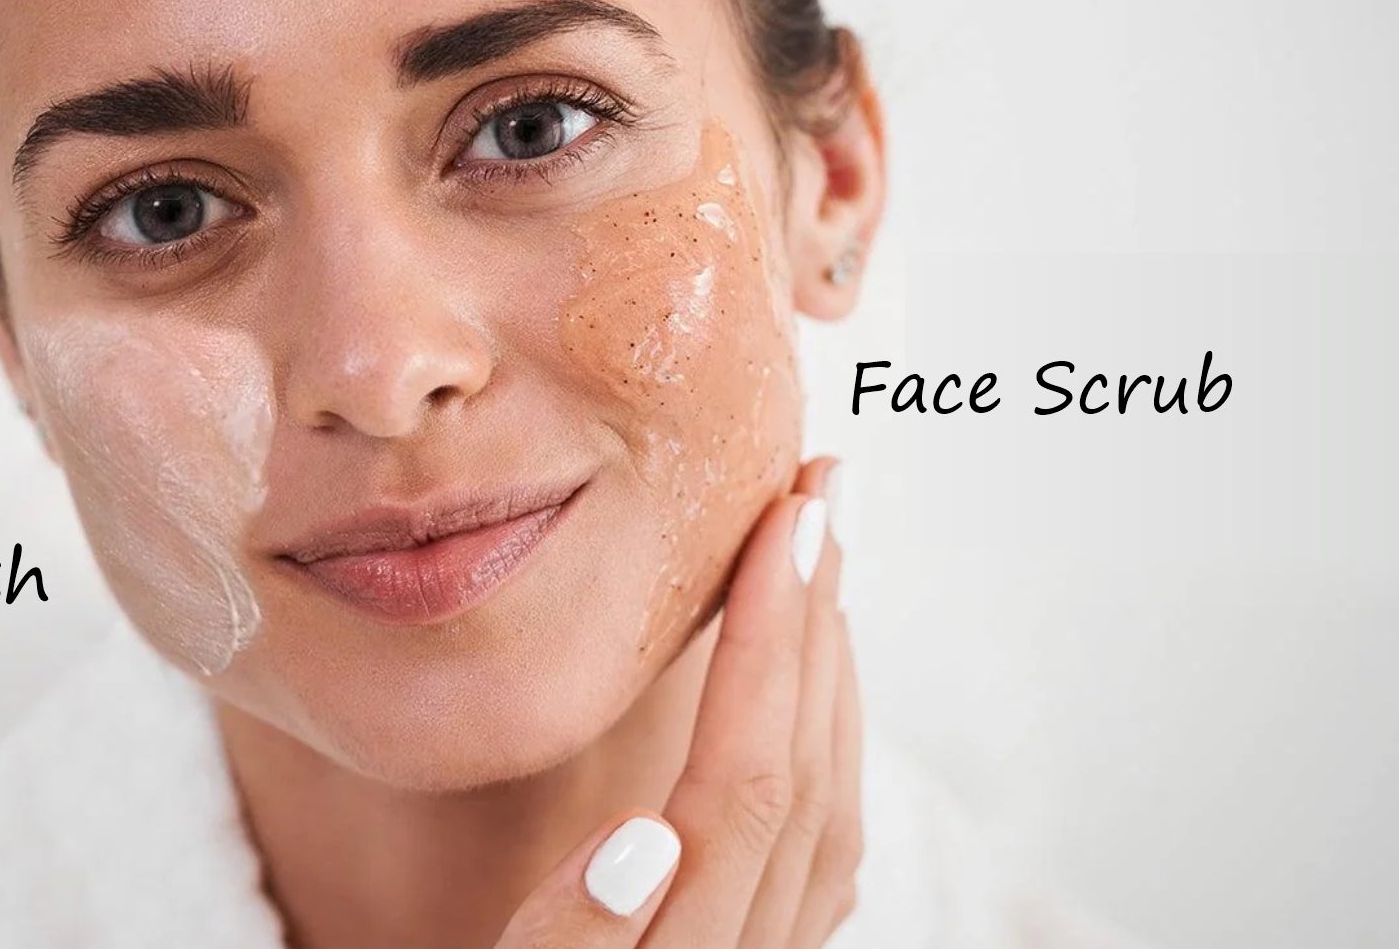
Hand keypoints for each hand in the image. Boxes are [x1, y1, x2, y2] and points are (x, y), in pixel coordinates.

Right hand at [493, 458, 858, 948]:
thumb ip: (570, 938)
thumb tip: (645, 841)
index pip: (743, 781)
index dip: (768, 642)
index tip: (784, 518)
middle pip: (801, 781)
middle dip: (812, 625)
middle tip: (817, 494)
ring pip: (828, 814)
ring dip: (826, 675)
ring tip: (815, 562)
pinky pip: (820, 853)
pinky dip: (822, 750)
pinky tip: (802, 696)